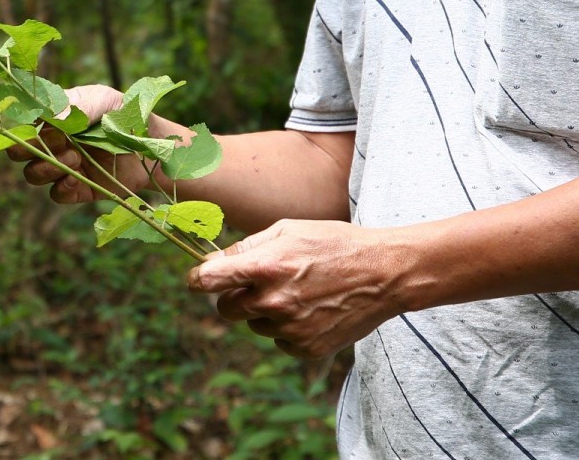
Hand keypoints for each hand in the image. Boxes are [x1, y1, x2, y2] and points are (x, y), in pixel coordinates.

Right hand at [8, 83, 150, 204]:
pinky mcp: (78, 188)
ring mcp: (65, 166)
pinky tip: (75, 178)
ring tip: (74, 157)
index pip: (23, 125)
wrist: (153, 144)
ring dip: (47, 166)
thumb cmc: (126, 114)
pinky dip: (60, 188)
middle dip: (30, 149)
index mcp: (54, 119)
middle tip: (57, 142)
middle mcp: (54, 143)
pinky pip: (55, 194)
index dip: (24, 128)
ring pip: (33, 174)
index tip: (41, 126)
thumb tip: (52, 120)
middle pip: (19, 152)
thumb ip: (77, 107)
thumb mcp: (103, 100)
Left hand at [186, 219, 411, 359]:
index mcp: (266, 267)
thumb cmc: (333, 243)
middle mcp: (274, 301)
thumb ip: (246, 248)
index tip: (194, 280)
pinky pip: (279, 341)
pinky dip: (287, 328)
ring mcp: (291, 329)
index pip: (209, 281)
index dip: (195, 280)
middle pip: (226, 309)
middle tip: (257, 283)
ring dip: (264, 311)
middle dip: (233, 296)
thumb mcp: (288, 230)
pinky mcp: (307, 349)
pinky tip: (311, 309)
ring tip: (297, 292)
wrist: (384, 274)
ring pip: (254, 325)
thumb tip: (210, 262)